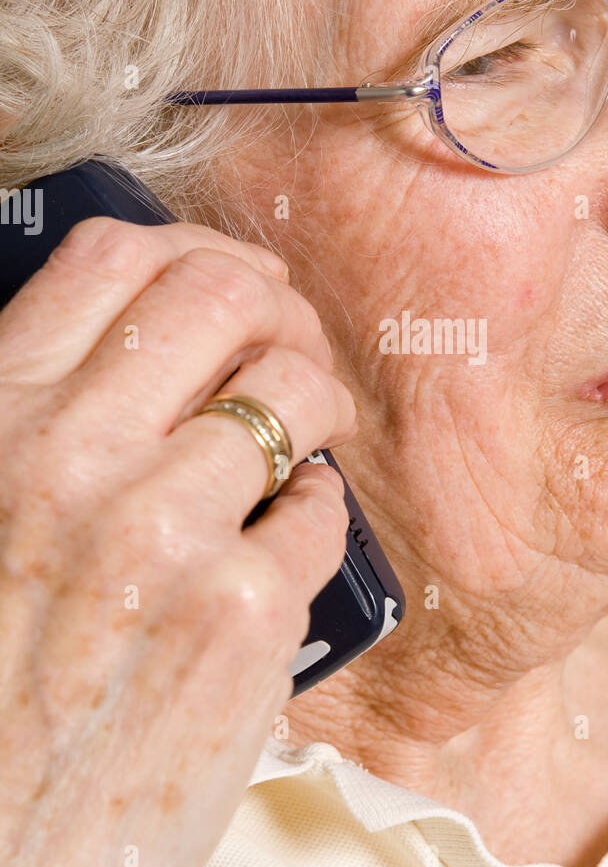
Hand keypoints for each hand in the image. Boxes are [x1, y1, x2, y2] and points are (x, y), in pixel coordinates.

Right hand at [0, 217, 355, 866]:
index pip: (112, 259)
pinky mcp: (242, 614)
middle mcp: (71, 460)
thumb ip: (32, 429)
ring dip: (312, 404)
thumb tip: (130, 354)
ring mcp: (163, 533)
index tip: (228, 284)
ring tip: (298, 445)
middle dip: (275, 308)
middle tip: (286, 353)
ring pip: (294, 389)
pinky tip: (278, 547)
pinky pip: (317, 508)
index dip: (192, 252)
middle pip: (223, 294)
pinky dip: (310, 513)